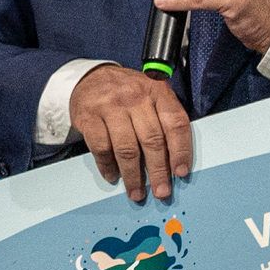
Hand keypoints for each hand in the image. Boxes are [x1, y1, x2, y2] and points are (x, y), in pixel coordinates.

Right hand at [69, 65, 192, 202]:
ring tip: (137, 192)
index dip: (181, 150)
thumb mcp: (150, 95)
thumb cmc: (127, 93)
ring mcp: (110, 106)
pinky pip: (101, 148)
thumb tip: (174, 161)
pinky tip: (113, 176)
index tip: (181, 173)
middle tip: (161, 191)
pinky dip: (108, 166)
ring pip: (126, 148)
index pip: (175, 123)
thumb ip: (163, 119)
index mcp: (157, 91)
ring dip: (133, 175)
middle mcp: (135, 96)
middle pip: (152, 140)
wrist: (90, 77)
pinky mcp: (89, 116)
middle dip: (158, 171)